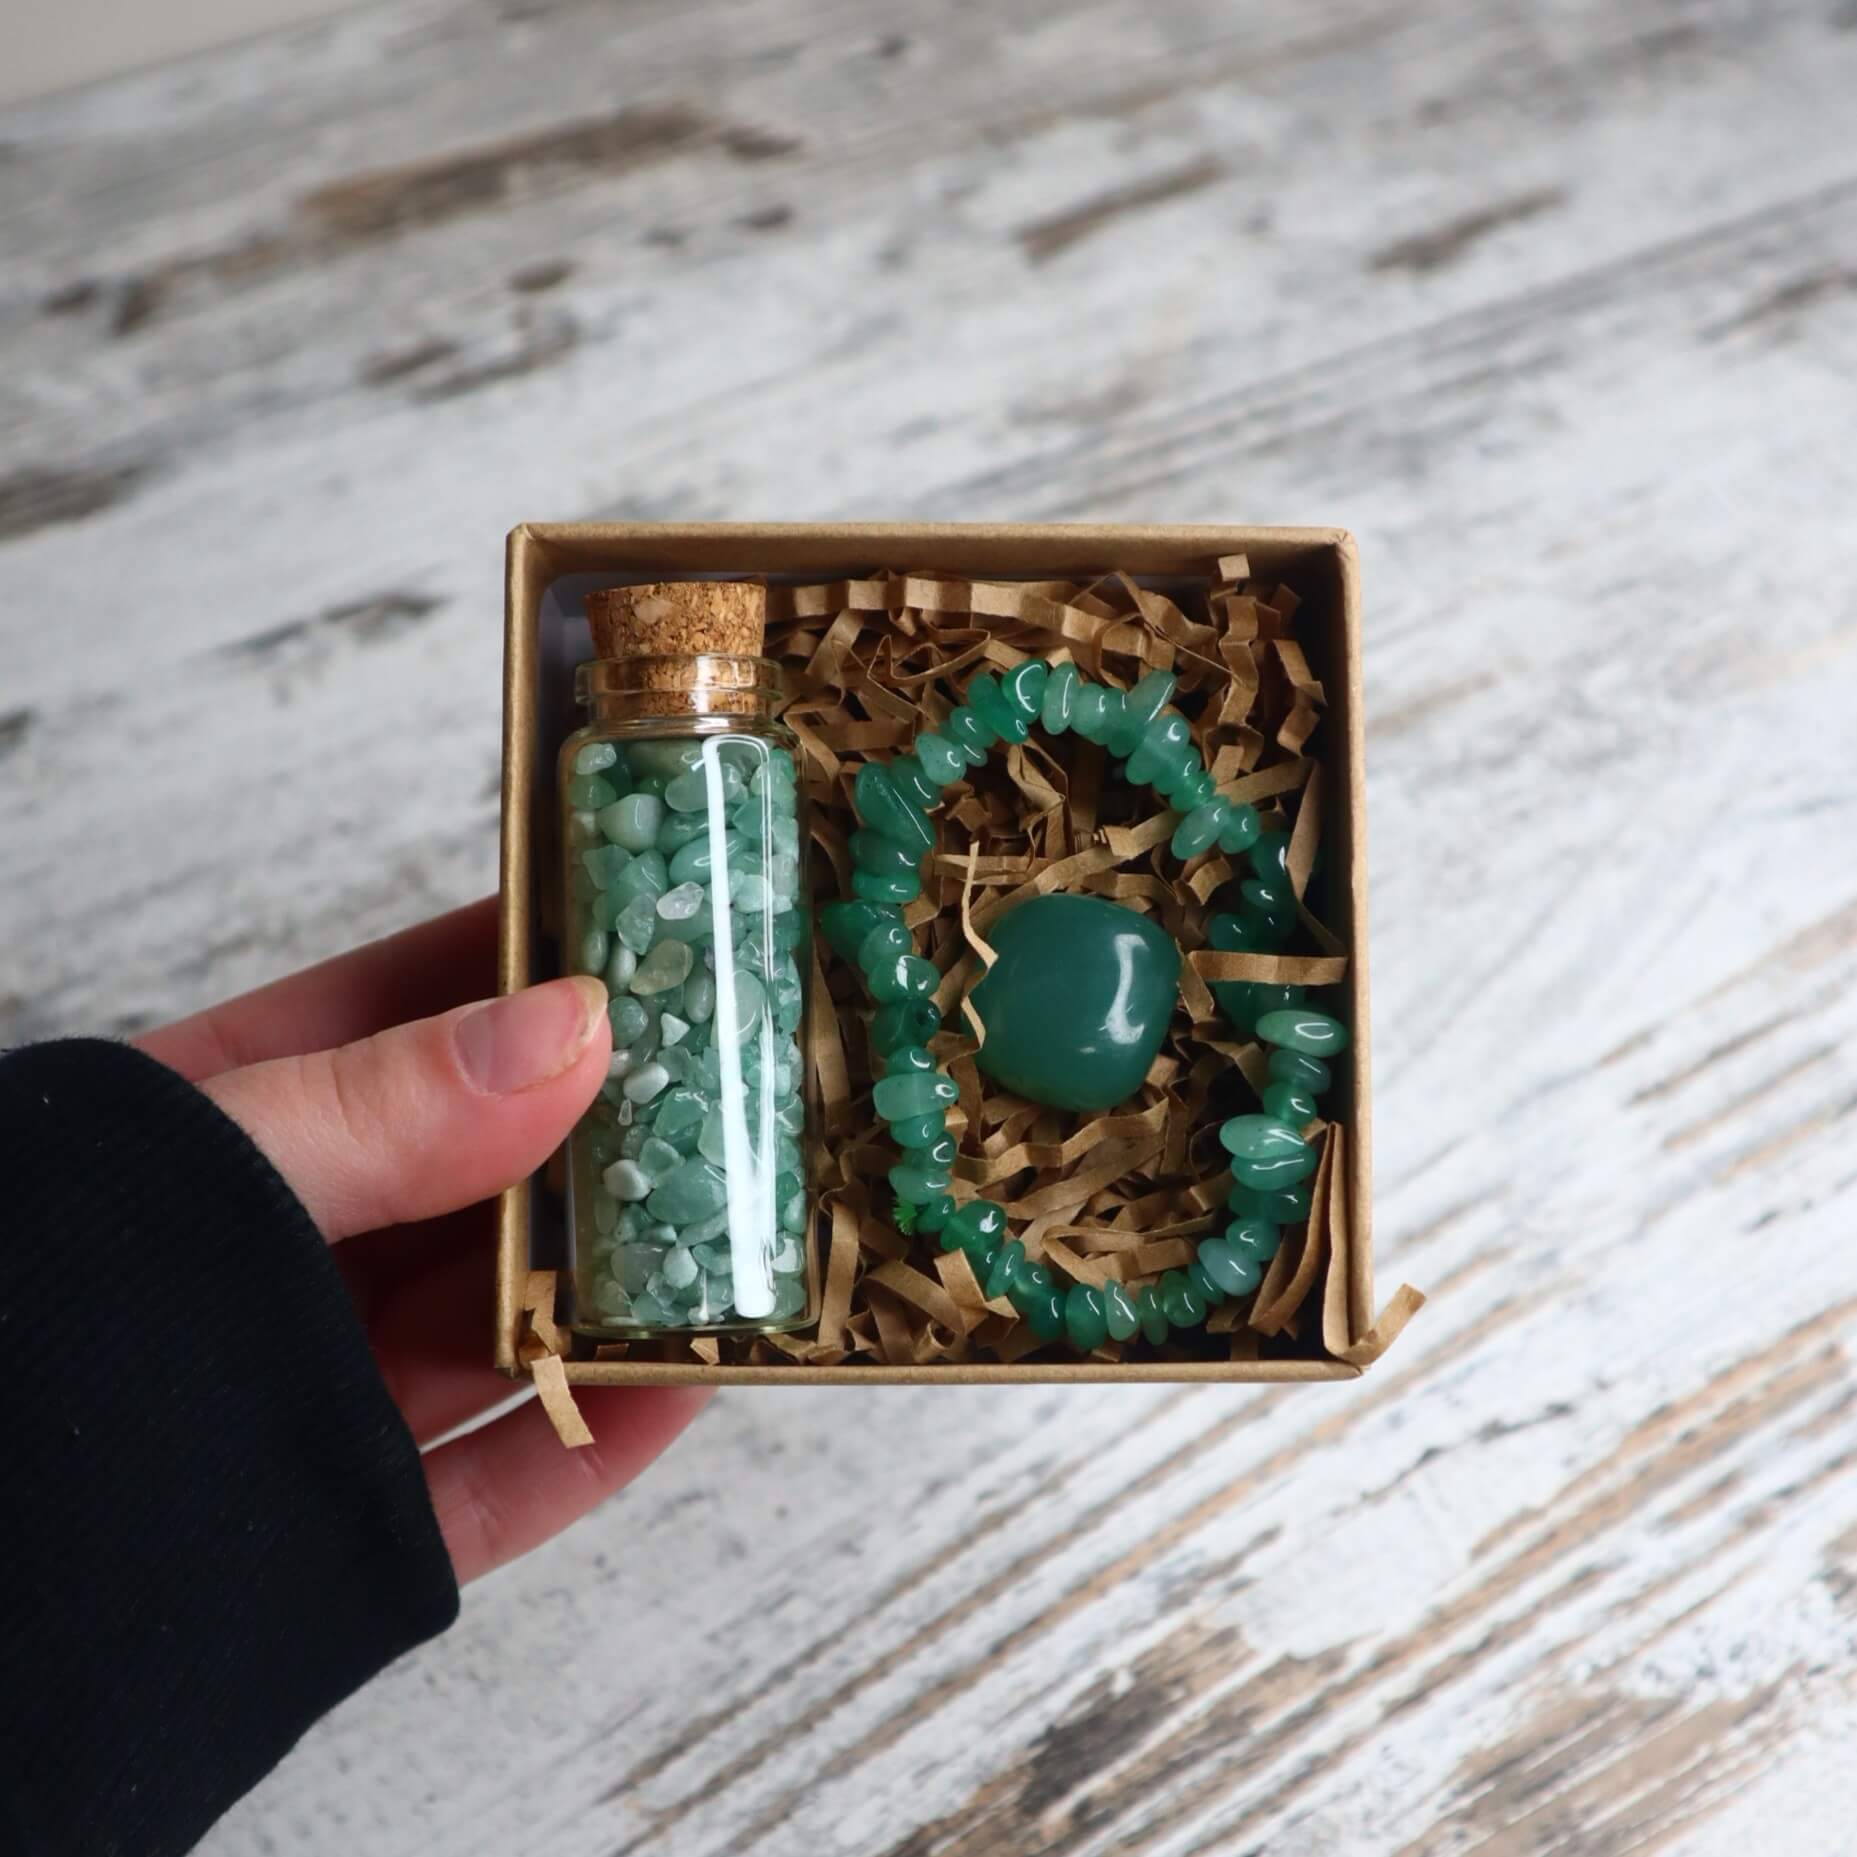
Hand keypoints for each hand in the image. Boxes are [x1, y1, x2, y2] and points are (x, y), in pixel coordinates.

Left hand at [135, 899, 707, 1582]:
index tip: (653, 935)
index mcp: (218, 1132)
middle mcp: (275, 1255)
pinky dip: (589, 1437)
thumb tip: (569, 1028)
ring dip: (621, 1283)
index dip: (529, 968)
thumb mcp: (193, 1174)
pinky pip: (486, 1482)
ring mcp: (302, 1393)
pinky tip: (679, 1388)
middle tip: (742, 1090)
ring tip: (743, 1233)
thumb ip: (375, 1110)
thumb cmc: (13, 1325)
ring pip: (496, 1326)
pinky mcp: (330, 1530)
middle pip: (477, 1180)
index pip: (405, 1018)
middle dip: (608, 1133)